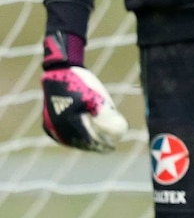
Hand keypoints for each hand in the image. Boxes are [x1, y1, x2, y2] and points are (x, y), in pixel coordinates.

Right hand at [41, 31, 127, 152]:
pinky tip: (83, 137)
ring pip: (70, 140)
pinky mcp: (48, 121)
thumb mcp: (98, 98)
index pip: (90, 141)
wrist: (60, 70)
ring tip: (97, 143)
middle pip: (80, 142)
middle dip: (94, 145)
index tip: (113, 147)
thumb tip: (121, 134)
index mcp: (70, 123)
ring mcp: (51, 125)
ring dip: (84, 143)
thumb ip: (109, 117)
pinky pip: (62, 135)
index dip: (102, 145)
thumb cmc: (81, 83)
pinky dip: (73, 137)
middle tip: (107, 147)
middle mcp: (58, 127)